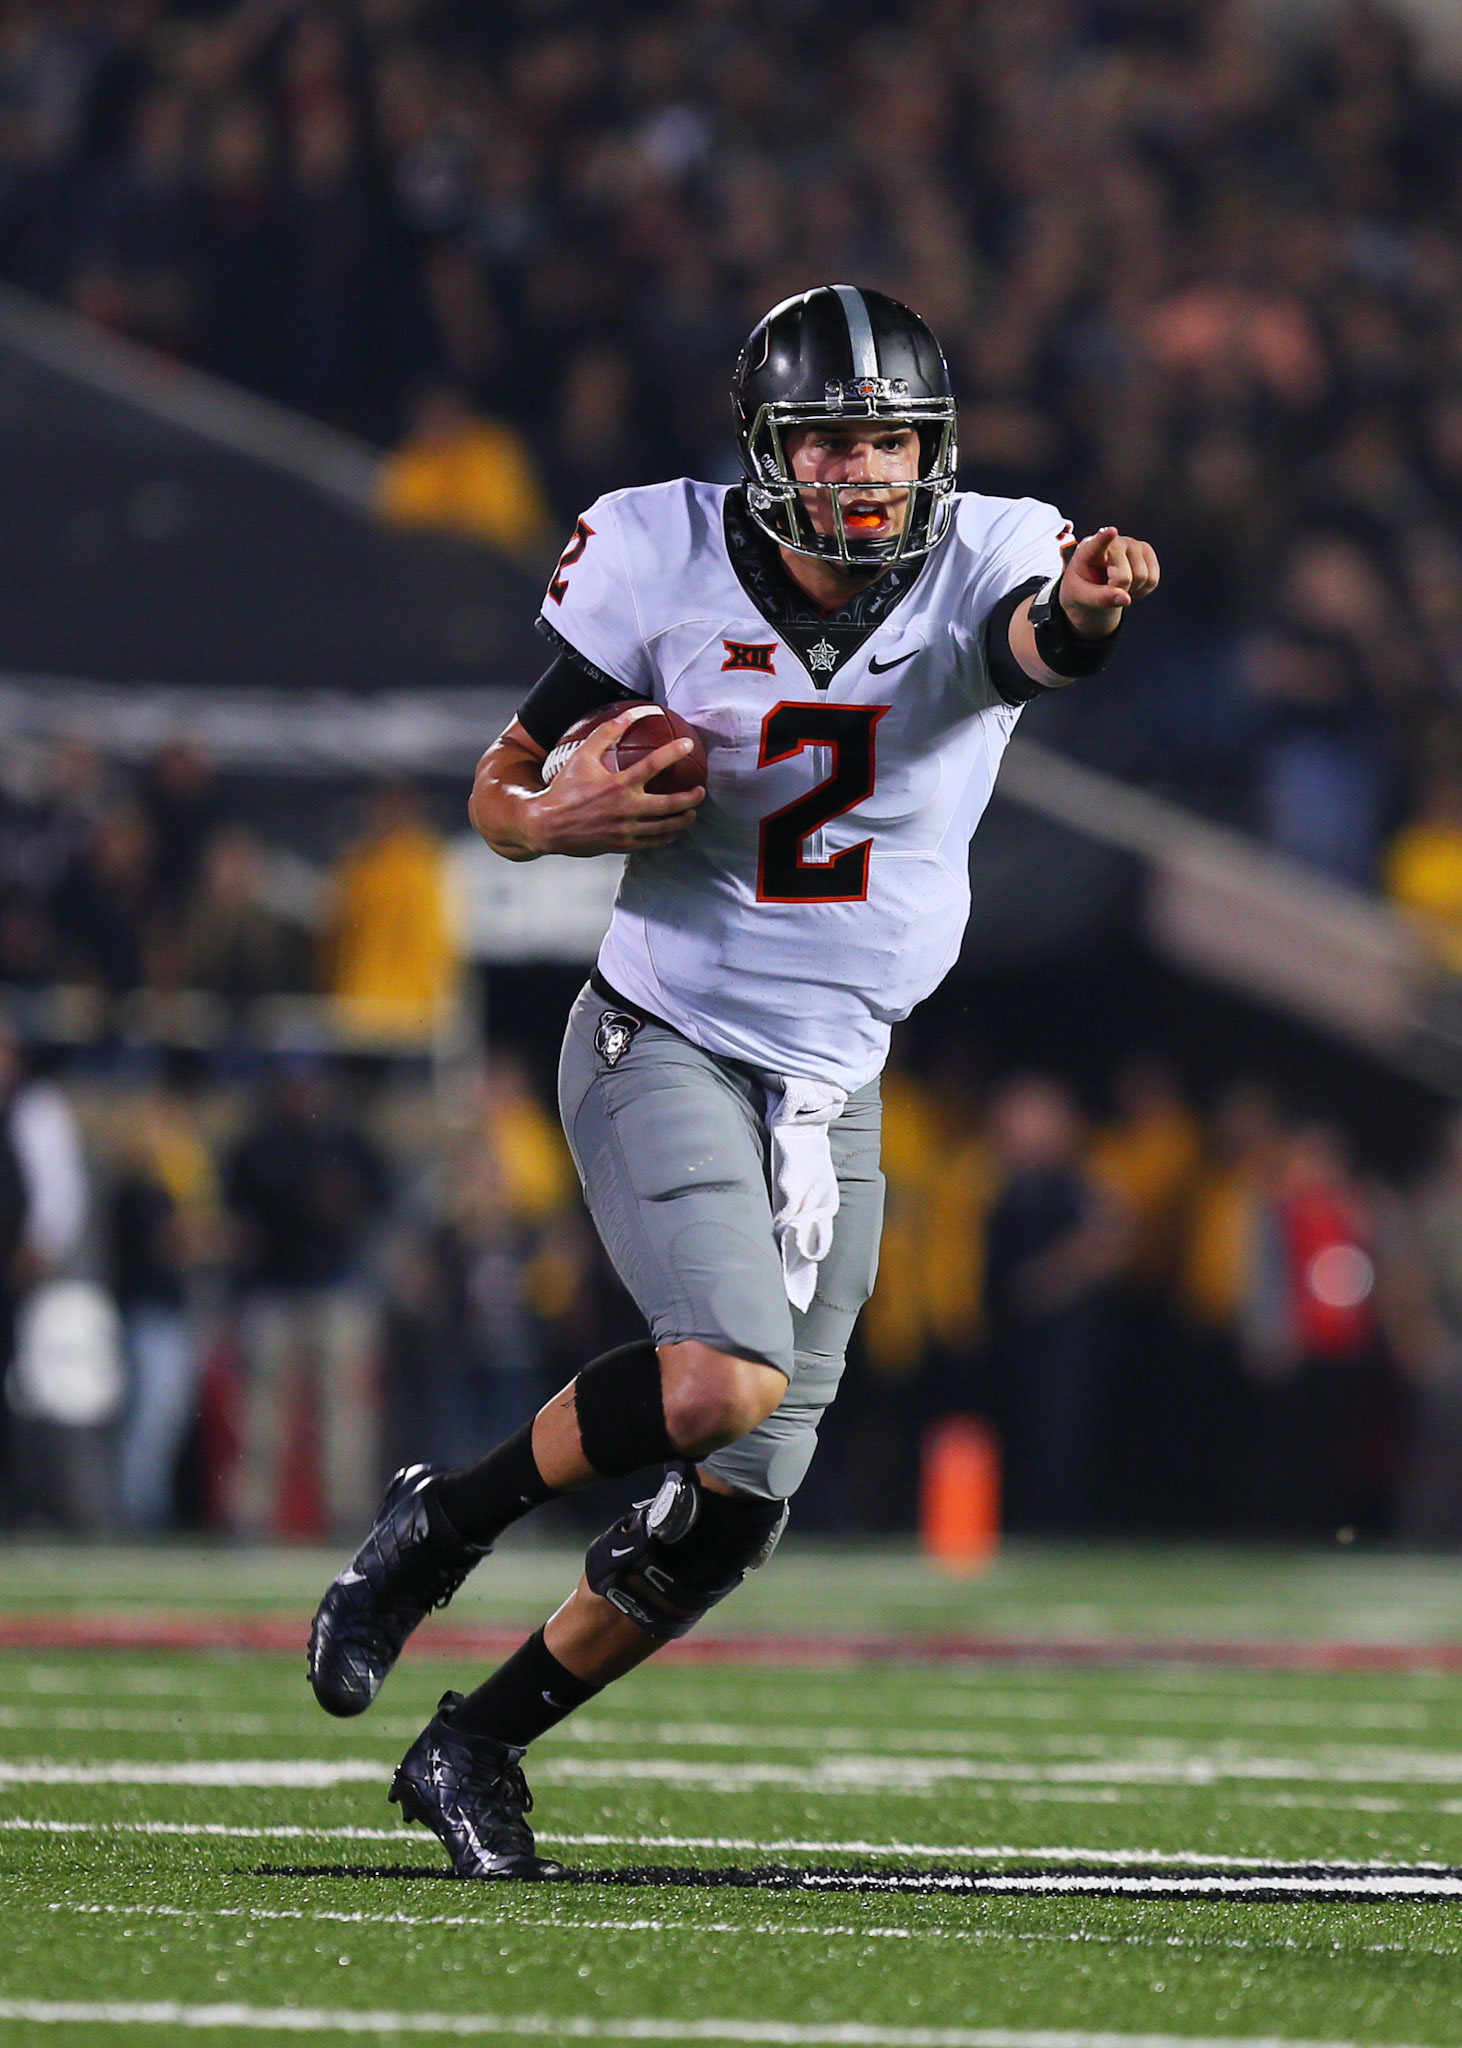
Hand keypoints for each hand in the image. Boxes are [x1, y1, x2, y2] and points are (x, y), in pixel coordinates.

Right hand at [529, 707, 704, 856]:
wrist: (547, 825)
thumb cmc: (564, 788)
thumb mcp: (581, 756)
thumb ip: (606, 734)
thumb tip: (629, 713)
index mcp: (618, 785)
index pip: (654, 765)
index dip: (674, 752)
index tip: (688, 744)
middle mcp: (626, 808)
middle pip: (670, 804)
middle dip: (691, 798)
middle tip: (700, 791)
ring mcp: (626, 830)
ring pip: (665, 827)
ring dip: (683, 819)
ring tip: (691, 812)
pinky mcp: (622, 845)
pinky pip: (652, 843)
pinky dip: (666, 837)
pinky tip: (672, 831)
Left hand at [1059, 527, 1160, 638]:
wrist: (1093, 582)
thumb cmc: (1084, 586)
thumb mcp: (1083, 596)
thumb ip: (1101, 598)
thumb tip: (1126, 599)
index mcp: (1089, 550)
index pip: (1098, 542)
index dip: (1105, 537)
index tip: (1111, 531)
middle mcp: (1114, 542)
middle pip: (1124, 577)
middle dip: (1118, 590)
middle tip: (1107, 587)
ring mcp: (1132, 544)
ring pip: (1142, 577)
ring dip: (1131, 590)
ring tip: (1117, 585)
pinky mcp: (1147, 551)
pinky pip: (1153, 580)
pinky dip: (1142, 590)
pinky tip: (1130, 585)